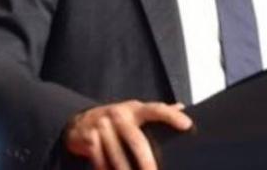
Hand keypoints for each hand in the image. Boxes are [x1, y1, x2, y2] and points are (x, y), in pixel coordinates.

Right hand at [62, 100, 192, 169]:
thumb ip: (157, 111)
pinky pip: (101, 161)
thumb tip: (181, 106)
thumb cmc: (116, 119)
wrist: (80, 122)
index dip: (171, 116)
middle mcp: (119, 115)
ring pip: (117, 155)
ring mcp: (102, 126)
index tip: (187, 125)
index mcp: (134, 109)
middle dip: (146, 161)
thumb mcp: (135, 111)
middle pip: (136, 140)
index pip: (156, 109)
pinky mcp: (89, 139)